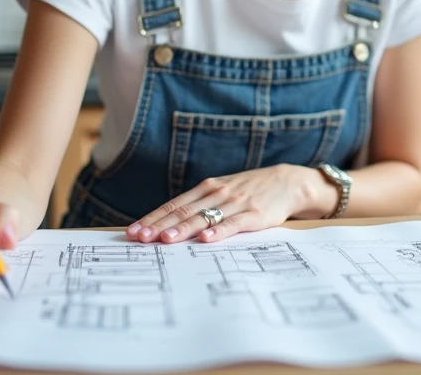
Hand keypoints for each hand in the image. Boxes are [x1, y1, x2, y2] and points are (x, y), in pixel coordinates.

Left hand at [127, 164, 335, 244]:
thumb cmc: (250, 191)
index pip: (174, 205)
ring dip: (183, 229)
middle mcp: (217, 193)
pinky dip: (219, 231)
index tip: (132, 231)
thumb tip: (170, 224)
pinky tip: (207, 239)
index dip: (152, 218)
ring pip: (204, 217)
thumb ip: (201, 205)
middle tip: (139, 238)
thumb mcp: (223, 193)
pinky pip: (234, 224)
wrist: (288, 181)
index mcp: (206, 189)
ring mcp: (235, 203)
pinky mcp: (254, 214)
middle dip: (159, 225)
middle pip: (183, 211)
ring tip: (165, 240)